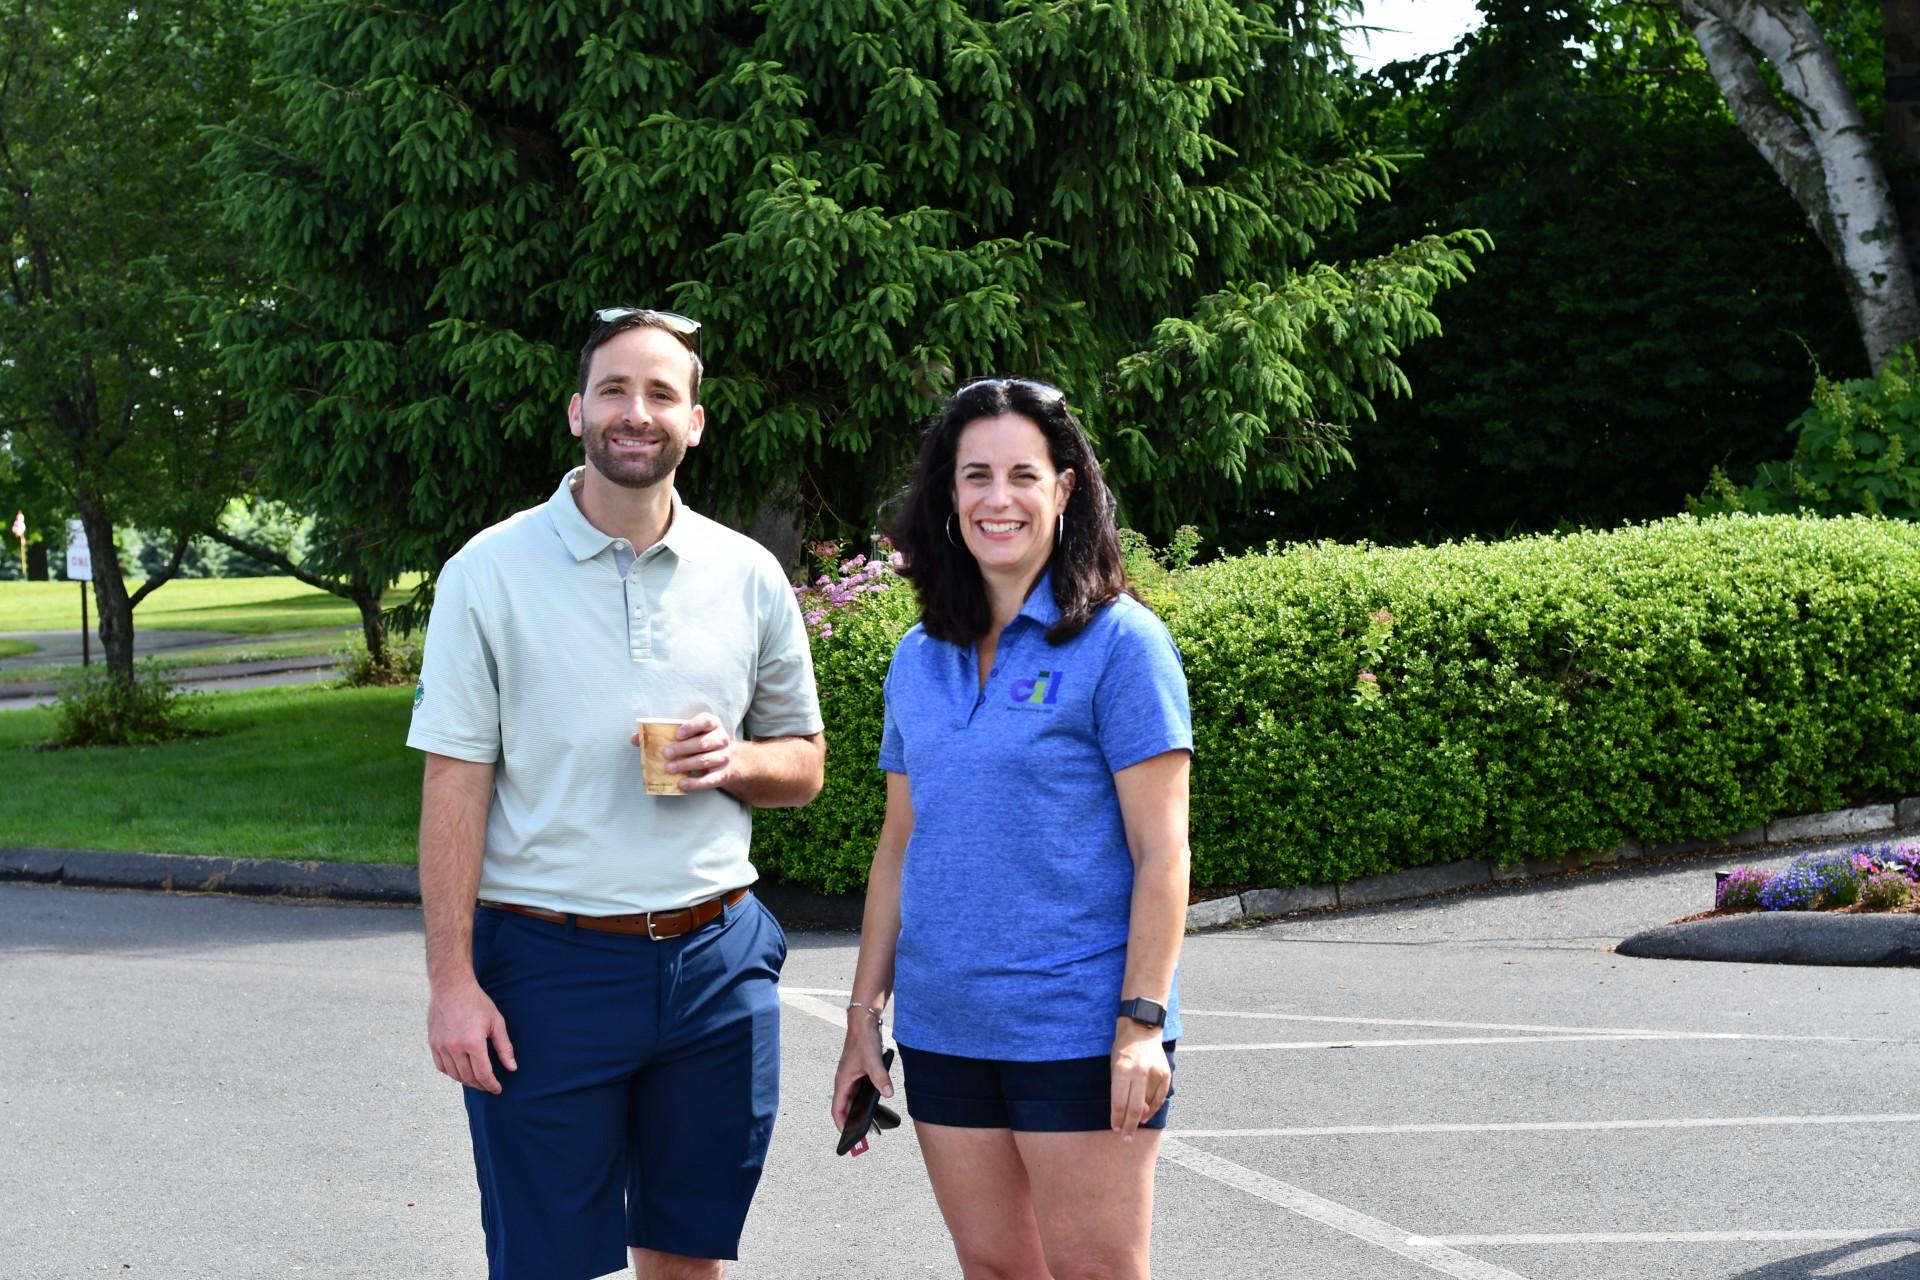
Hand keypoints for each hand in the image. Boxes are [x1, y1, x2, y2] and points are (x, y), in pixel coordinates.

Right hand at [428, 977, 516, 1093]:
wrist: (451, 987)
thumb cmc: (477, 1002)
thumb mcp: (496, 1022)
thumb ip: (504, 1047)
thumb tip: (512, 1068)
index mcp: (473, 1043)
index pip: (483, 1074)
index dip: (491, 1085)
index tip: (497, 1089)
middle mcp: (454, 1047)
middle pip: (468, 1077)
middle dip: (480, 1084)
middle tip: (489, 1085)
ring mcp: (441, 1046)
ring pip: (454, 1074)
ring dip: (466, 1080)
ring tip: (476, 1079)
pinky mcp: (433, 1043)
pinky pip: (441, 1066)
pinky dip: (451, 1073)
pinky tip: (460, 1070)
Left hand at [630, 712, 735, 792]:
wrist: (726, 761)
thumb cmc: (700, 744)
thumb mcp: (687, 735)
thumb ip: (662, 734)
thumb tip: (635, 738)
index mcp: (712, 724)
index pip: (705, 721)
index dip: (692, 727)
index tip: (677, 734)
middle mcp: (721, 739)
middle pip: (704, 743)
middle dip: (684, 748)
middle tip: (666, 754)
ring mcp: (724, 757)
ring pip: (706, 760)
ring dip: (687, 765)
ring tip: (670, 768)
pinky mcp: (722, 774)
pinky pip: (710, 779)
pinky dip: (695, 783)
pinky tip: (682, 784)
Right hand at [830, 1016, 892, 1129]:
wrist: (863, 1022)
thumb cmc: (863, 1039)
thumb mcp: (873, 1060)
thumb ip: (880, 1078)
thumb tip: (888, 1094)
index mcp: (843, 1081)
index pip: (837, 1108)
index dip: (841, 1124)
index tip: (848, 1136)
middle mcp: (844, 1080)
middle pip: (845, 1106)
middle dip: (851, 1121)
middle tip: (861, 1135)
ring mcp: (851, 1076)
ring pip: (852, 1099)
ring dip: (857, 1111)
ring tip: (867, 1123)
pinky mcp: (859, 1071)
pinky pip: (859, 1091)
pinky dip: (864, 1100)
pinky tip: (874, 1103)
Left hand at [1110, 1022, 1169, 1138]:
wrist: (1141, 1029)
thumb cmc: (1122, 1049)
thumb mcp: (1114, 1067)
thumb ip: (1121, 1090)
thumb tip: (1133, 1115)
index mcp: (1122, 1070)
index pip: (1119, 1102)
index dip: (1117, 1119)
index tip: (1116, 1129)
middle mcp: (1140, 1072)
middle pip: (1135, 1108)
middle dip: (1129, 1126)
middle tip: (1126, 1138)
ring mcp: (1155, 1073)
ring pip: (1149, 1104)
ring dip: (1142, 1117)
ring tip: (1135, 1125)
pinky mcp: (1166, 1074)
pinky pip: (1160, 1097)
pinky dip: (1154, 1108)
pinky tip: (1147, 1115)